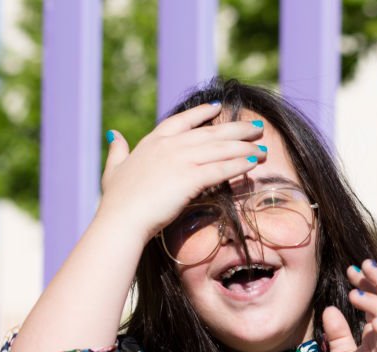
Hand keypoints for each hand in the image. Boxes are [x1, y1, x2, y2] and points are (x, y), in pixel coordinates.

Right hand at [96, 103, 266, 240]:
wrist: (121, 218)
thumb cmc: (116, 200)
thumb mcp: (113, 170)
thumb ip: (117, 150)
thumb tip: (113, 134)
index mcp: (152, 142)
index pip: (181, 120)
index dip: (201, 113)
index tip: (218, 107)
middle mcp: (169, 146)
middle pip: (210, 132)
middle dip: (237, 129)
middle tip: (257, 127)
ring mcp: (180, 160)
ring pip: (220, 148)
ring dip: (245, 146)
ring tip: (264, 147)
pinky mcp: (190, 178)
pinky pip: (221, 168)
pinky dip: (240, 164)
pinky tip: (254, 161)